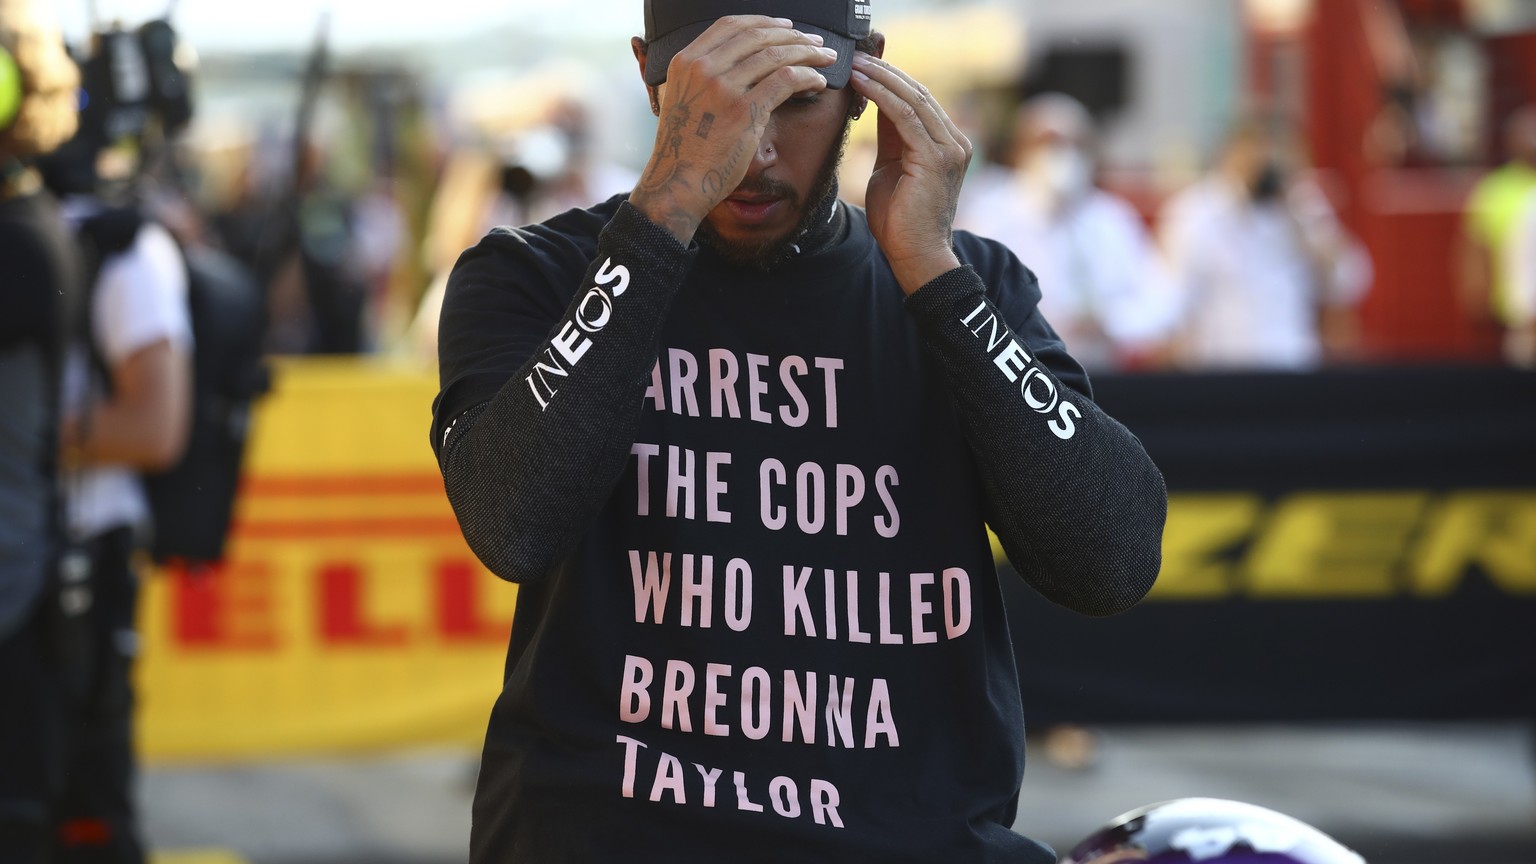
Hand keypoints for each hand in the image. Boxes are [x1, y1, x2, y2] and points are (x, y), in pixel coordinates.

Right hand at [631, 16, 837, 244]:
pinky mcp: (743, 111)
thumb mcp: (683, 98)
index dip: (764, 22)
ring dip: (807, 53)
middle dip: (793, 36)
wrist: (678, 182)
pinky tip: (817, 81)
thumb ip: (705, 76)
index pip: (730, 25)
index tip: (787, 27)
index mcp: (685, 61)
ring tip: (825, 57)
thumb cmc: (686, 146)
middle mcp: (702, 69)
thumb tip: (746, 62)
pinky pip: (785, 81)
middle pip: (756, 37)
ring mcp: (722, 88)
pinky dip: (807, 76)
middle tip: (816, 41)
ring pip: (775, 56)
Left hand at [850, 52, 971, 294]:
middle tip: (854, 56)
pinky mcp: (936, 158)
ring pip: (912, 99)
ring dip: (880, 78)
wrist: (915, 255)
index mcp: (946, 143)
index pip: (919, 100)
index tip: (862, 64)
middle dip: (884, 71)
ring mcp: (949, 149)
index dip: (890, 79)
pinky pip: (905, 117)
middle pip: (918, 93)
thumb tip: (876, 105)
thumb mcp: (890, 168)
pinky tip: (861, 85)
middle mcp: (954, 141)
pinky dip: (880, 97)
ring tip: (853, 65)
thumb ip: (890, 138)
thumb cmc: (899, 220)